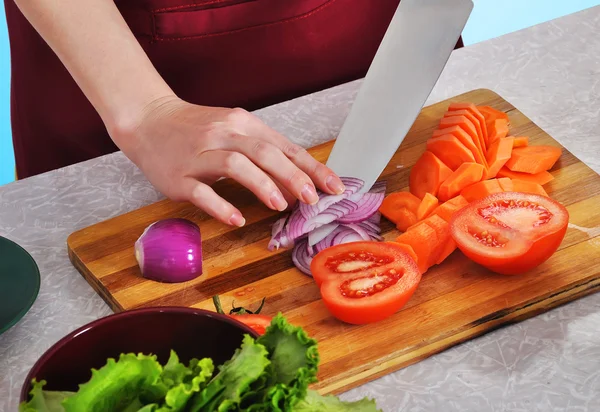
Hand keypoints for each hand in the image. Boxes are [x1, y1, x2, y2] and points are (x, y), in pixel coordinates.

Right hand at [116, 96, 345, 226]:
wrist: (148, 120)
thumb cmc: (197, 129)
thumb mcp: (233, 130)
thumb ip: (264, 151)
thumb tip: (297, 181)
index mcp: (242, 124)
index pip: (284, 146)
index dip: (312, 168)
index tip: (334, 187)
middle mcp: (223, 135)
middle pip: (264, 153)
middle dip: (293, 176)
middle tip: (312, 199)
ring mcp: (199, 156)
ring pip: (235, 166)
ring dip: (262, 185)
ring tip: (280, 205)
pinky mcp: (178, 176)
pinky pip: (202, 191)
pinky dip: (221, 206)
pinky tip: (236, 219)